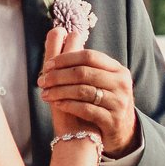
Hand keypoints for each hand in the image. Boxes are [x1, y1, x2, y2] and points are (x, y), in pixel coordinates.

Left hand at [38, 36, 135, 152]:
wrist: (122, 131)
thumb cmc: (105, 101)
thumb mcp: (103, 79)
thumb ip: (86, 63)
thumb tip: (60, 34)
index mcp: (117, 69)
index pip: (89, 56)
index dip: (66, 58)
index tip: (48, 65)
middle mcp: (121, 83)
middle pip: (84, 73)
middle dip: (59, 76)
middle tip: (42, 81)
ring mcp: (118, 102)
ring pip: (83, 91)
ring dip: (59, 91)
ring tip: (45, 94)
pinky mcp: (112, 120)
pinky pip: (86, 109)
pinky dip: (68, 105)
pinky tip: (57, 104)